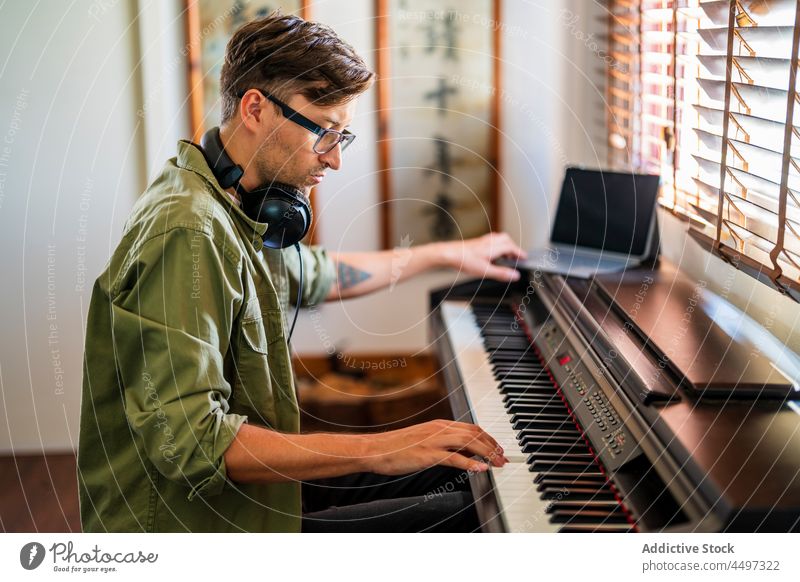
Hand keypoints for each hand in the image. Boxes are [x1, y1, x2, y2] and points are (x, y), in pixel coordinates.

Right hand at [363, 419, 509, 475]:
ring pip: (468, 442)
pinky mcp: (428, 454)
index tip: (499, 449)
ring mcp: (434, 441)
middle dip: (493, 445)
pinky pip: (454, 458)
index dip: (489, 438)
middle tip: (504, 458)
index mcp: (440, 425)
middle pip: (474, 433)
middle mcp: (439, 429)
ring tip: (497, 463)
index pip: (472, 428)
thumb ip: (446, 446)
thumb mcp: (425, 443)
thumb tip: (467, 456)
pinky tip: (480, 469)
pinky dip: (470, 463)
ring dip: (487, 453)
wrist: (376, 449)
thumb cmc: (398, 448)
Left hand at [438, 232, 526, 281]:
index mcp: (493, 247)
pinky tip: (491, 254)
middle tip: (516, 257)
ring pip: (498, 239)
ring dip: (505, 246)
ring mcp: (482, 241)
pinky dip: (496, 245)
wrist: (448, 254)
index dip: (520, 253)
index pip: (511, 247)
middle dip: (513, 247)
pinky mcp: (476, 242)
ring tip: (505, 256)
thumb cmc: (463, 260)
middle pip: (506, 240)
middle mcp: (489, 242)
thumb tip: (515, 275)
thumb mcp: (485, 271)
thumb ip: (501, 273)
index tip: (525, 258)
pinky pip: (490, 240)